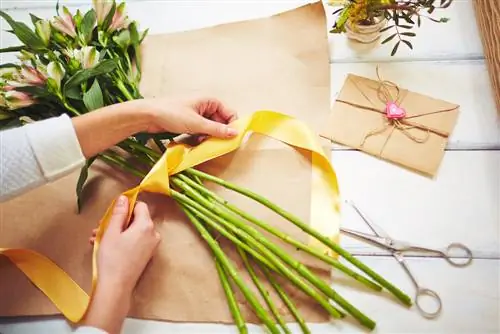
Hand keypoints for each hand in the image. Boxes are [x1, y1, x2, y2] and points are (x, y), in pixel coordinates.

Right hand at [84, 196, 159, 333]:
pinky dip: (123, 241)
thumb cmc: (112, 259)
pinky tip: (106, 246)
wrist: (116, 287)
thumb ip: (119, 213)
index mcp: (146, 225)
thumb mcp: (111, 232)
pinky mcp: (147, 255)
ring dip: (116, 232)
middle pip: (136, 219)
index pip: (140, 205)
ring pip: (133, 231)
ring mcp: (151, 246)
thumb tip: (124, 198)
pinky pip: (136, 241)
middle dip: (117, 221)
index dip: (126, 207)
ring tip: (97, 239)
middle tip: (100, 228)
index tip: (112, 214)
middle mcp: (153, 234)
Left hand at [134, 97, 238, 138]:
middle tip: (213, 143)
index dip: (232, 126)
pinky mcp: (190, 122)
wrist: (147, 115)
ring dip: (208, 137)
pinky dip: (200, 138)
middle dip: (218, 134)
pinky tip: (193, 142)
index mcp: (210, 100)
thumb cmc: (171, 114)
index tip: (230, 139)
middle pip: (221, 122)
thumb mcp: (196, 124)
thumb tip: (235, 134)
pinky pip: (201, 131)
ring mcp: (197, 114)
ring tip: (200, 141)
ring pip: (211, 129)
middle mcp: (205, 106)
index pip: (230, 114)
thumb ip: (216, 129)